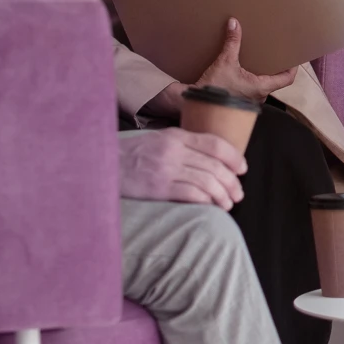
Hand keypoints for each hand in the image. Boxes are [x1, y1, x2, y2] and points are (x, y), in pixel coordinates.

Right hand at [119, 128, 246, 208]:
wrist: (101, 164)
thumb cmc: (131, 155)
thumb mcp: (158, 140)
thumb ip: (182, 145)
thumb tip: (211, 158)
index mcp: (176, 136)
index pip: (215, 144)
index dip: (234, 157)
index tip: (242, 169)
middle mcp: (173, 151)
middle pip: (215, 165)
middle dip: (232, 182)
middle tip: (238, 193)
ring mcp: (165, 169)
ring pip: (207, 181)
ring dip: (223, 195)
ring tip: (228, 204)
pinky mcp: (157, 188)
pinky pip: (191, 194)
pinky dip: (206, 201)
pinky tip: (210, 207)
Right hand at [193, 17, 297, 101]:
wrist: (197, 104)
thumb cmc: (215, 88)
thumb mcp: (225, 62)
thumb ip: (232, 42)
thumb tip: (234, 23)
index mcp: (262, 88)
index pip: (287, 79)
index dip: (293, 68)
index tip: (294, 57)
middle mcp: (259, 97)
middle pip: (275, 81)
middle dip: (275, 68)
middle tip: (274, 54)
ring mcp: (250, 101)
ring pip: (262, 86)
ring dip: (262, 74)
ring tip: (259, 59)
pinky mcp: (239, 101)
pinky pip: (251, 89)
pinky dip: (251, 79)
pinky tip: (243, 69)